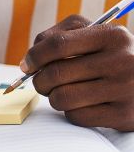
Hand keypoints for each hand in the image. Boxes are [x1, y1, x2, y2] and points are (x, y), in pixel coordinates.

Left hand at [24, 15, 133, 130]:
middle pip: (56, 73)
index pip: (57, 44)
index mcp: (112, 36)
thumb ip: (61, 35)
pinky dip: (72, 112)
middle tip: (43, 83)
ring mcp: (125, 89)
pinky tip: (84, 104)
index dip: (34, 56)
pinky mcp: (124, 115)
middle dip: (40, 80)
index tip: (27, 65)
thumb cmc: (114, 56)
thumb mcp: (96, 34)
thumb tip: (29, 60)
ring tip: (64, 92)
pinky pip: (77, 117)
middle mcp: (122, 61)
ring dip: (54, 98)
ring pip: (62, 98)